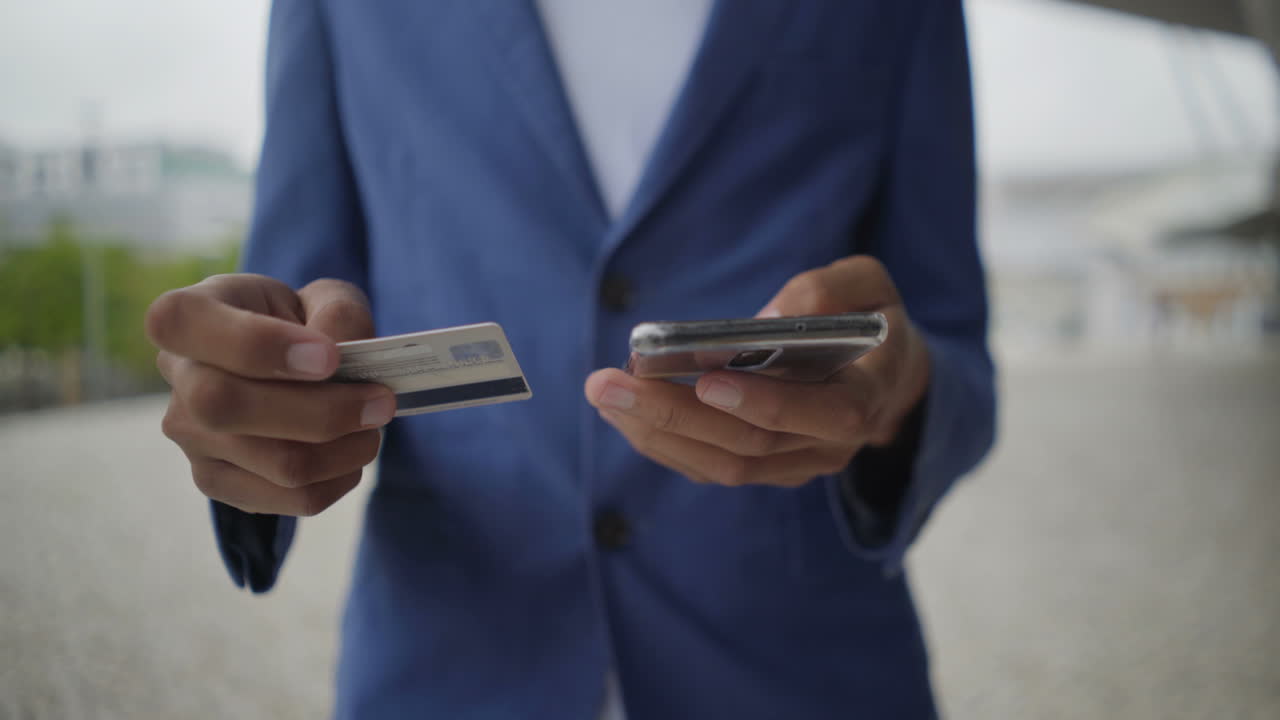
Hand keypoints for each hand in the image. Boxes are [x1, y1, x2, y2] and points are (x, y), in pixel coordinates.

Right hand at [145, 274, 395, 515]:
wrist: (285, 365)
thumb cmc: (300, 323)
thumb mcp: (324, 298)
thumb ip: (338, 314)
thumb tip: (343, 358)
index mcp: (188, 314)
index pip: (184, 323)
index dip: (258, 344)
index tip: (329, 357)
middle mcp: (177, 377)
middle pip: (226, 406)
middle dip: (321, 412)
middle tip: (379, 402)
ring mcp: (191, 437)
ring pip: (276, 462)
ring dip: (346, 449)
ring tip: (373, 424)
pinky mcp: (218, 482)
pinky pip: (291, 499)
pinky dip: (339, 479)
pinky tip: (352, 451)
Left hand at [585, 256, 929, 487]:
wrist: (884, 377)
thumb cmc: (870, 322)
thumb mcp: (870, 286)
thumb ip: (832, 291)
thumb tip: (771, 319)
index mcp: (864, 401)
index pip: (820, 415)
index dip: (763, 403)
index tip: (705, 380)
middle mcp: (827, 446)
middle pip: (748, 446)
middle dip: (673, 414)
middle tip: (609, 383)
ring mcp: (793, 465)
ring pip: (720, 465)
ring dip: (655, 432)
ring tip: (604, 394)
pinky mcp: (762, 469)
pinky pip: (707, 467)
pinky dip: (662, 443)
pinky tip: (622, 411)